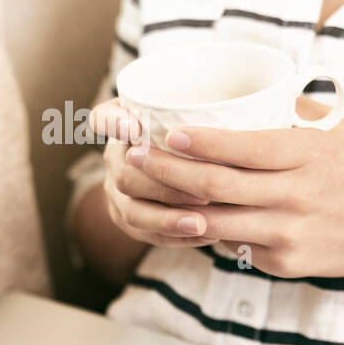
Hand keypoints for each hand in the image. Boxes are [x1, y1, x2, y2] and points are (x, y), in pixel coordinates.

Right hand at [89, 100, 219, 249]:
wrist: (184, 161)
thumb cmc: (195, 127)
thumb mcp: (194, 109)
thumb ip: (199, 107)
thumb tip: (239, 107)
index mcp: (121, 122)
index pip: (104, 118)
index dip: (114, 124)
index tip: (135, 128)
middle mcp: (115, 156)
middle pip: (126, 175)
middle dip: (164, 186)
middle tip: (204, 192)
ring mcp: (116, 190)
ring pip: (133, 210)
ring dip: (168, 219)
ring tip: (202, 224)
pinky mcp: (127, 217)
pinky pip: (146, 234)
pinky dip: (176, 237)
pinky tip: (207, 235)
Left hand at [124, 98, 343, 279]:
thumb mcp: (332, 130)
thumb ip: (288, 108)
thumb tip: (238, 84)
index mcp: (308, 154)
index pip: (244, 148)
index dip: (200, 142)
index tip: (166, 132)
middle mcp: (298, 194)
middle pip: (218, 186)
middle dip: (167, 171)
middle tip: (133, 157)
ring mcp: (289, 232)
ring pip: (216, 221)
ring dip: (173, 206)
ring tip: (144, 187)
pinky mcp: (283, 262)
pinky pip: (233, 243)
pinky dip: (207, 229)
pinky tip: (181, 215)